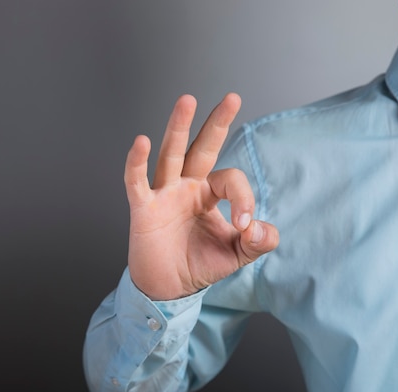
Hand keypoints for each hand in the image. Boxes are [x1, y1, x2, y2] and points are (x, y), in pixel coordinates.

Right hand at [124, 92, 278, 299]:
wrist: (169, 289)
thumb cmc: (200, 265)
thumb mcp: (237, 254)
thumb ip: (258, 242)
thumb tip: (261, 227)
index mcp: (208, 193)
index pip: (230, 180)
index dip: (243, 199)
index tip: (245, 226)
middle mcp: (186, 186)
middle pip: (201, 148)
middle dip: (217, 123)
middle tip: (233, 97)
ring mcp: (164, 194)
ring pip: (171, 154)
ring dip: (178, 128)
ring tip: (188, 100)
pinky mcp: (143, 208)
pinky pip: (137, 181)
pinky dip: (137, 163)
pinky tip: (140, 141)